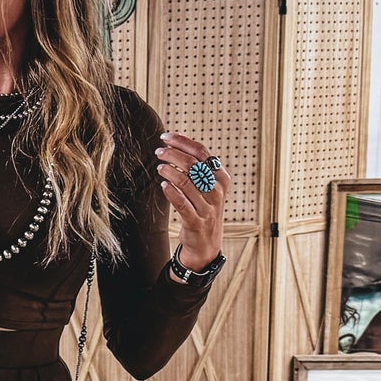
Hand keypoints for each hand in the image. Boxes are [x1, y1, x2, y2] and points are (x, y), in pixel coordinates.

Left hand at [155, 131, 229, 269]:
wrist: (206, 243)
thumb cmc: (203, 209)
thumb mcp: (208, 187)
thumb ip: (198, 168)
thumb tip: (174, 144)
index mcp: (221, 178)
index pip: (201, 152)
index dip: (182, 141)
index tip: (165, 137)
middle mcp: (217, 191)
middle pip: (193, 164)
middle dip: (172, 154)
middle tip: (159, 152)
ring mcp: (208, 207)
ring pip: (185, 181)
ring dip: (169, 171)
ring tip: (160, 168)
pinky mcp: (196, 221)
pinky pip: (181, 203)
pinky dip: (171, 192)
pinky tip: (163, 186)